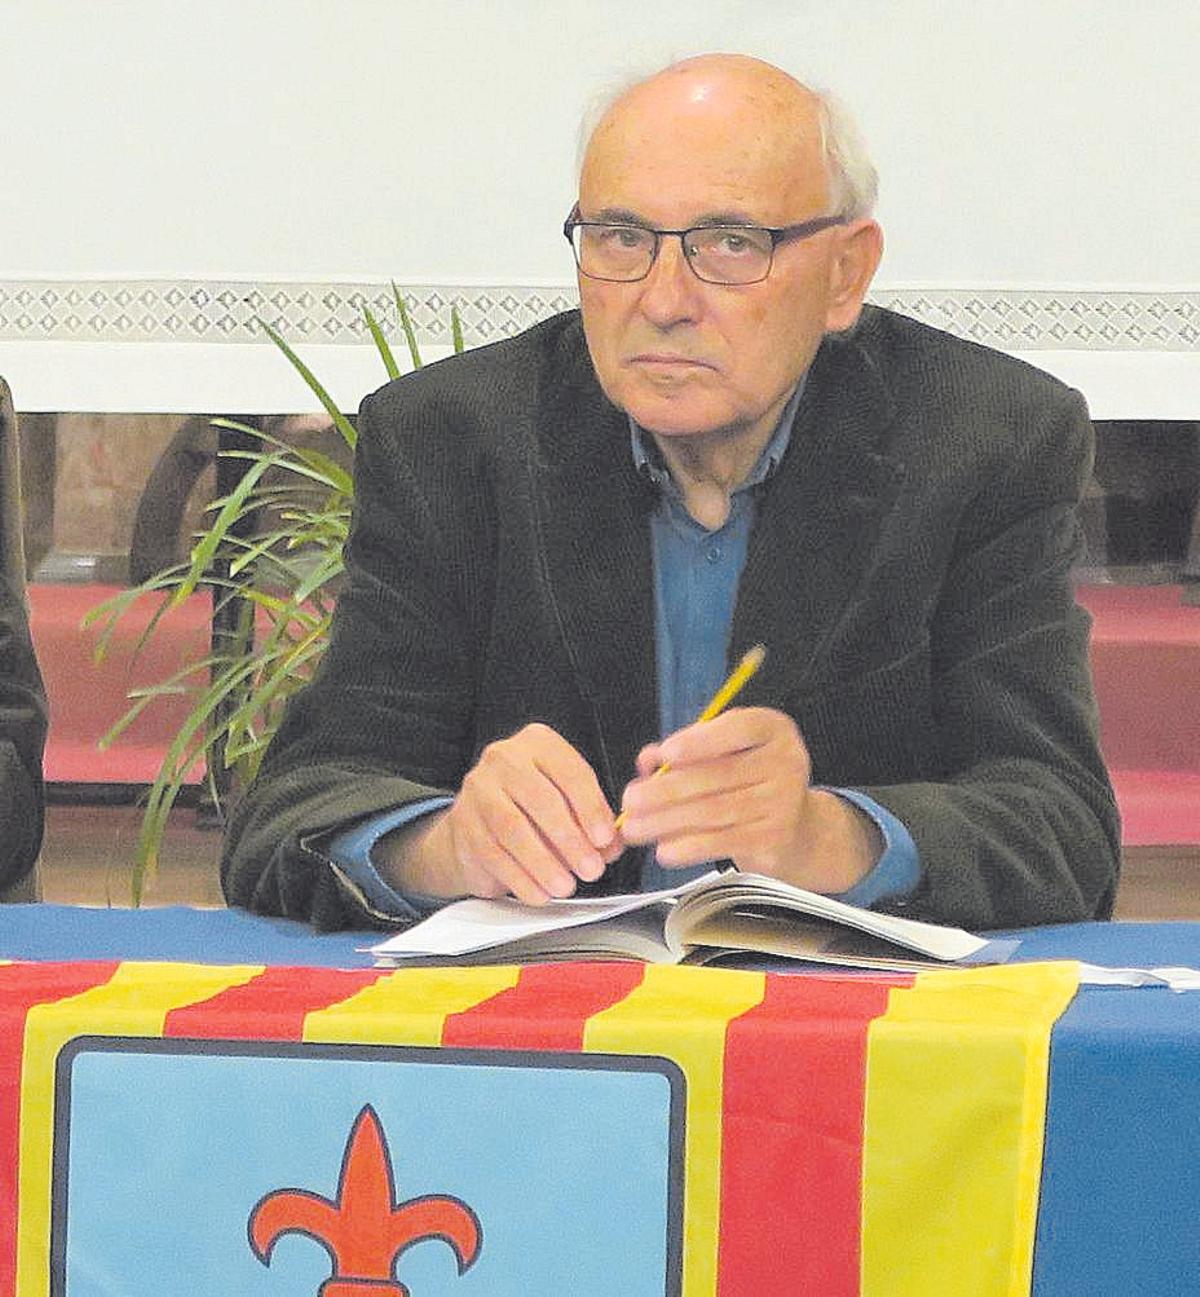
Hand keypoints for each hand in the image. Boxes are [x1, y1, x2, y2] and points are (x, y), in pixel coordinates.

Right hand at [379, 723, 621, 904]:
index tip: (605, 838)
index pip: (570, 772)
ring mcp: (479, 790)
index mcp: (538, 744)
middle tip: (591, 869)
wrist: (477, 818)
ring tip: (566, 885)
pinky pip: (494, 855)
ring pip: (514, 830)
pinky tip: (540, 892)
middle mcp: (504, 759)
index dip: (591, 808)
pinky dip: (521, 879)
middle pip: (542, 800)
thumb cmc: (531, 806)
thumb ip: (594, 821)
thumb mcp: (568, 802)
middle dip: (571, 841)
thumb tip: (611, 846)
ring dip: (545, 864)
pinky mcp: (464, 824)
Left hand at [617, 707, 879, 891]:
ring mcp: (782, 802)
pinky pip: (722, 842)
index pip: (738, 729)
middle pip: (717, 775)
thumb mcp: (726, 752)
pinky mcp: (773, 839)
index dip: (700, 742)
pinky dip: (688, 847)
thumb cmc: (749, 780)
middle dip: (665, 790)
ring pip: (713, 811)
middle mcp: (785, 762)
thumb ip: (688, 749)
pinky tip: (664, 849)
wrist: (798, 829)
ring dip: (666, 822)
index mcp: (771, 730)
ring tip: (633, 829)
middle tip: (630, 800)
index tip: (666, 753)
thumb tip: (648, 760)